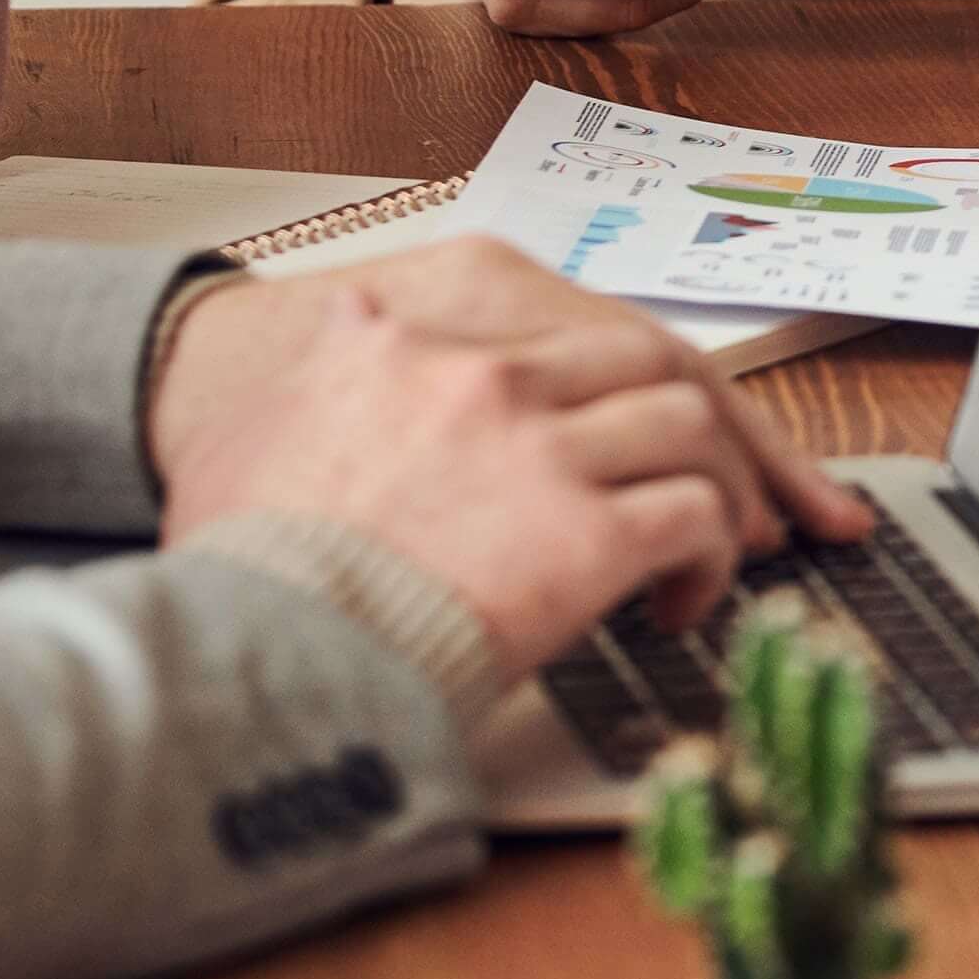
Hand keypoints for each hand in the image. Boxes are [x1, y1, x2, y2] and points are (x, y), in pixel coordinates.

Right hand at [153, 235, 875, 671]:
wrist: (251, 656)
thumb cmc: (242, 572)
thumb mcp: (253, 437)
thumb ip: (323, 371)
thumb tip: (346, 322)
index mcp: (412, 344)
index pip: (562, 335)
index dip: (621, 386)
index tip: (639, 430)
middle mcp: (489, 379)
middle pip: (651, 364)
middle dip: (707, 426)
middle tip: (736, 484)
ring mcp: (544, 450)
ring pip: (693, 432)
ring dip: (721, 492)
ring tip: (716, 547)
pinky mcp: (588, 533)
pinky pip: (695, 522)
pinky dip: (710, 560)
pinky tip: (679, 603)